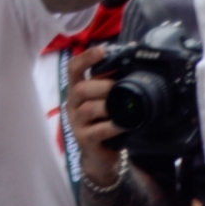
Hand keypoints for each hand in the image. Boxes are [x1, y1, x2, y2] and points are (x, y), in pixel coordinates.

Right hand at [67, 47, 123, 184]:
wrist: (100, 155)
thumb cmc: (104, 121)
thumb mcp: (104, 100)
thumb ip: (110, 83)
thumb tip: (131, 59)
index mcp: (77, 90)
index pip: (74, 69)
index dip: (86, 58)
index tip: (102, 50)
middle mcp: (73, 104)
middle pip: (80, 88)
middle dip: (102, 85)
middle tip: (118, 88)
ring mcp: (76, 123)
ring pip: (89, 108)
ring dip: (108, 106)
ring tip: (122, 108)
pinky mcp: (85, 139)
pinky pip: (99, 130)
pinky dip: (113, 125)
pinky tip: (123, 124)